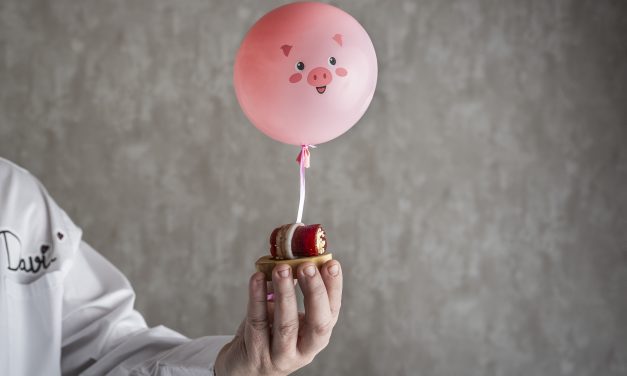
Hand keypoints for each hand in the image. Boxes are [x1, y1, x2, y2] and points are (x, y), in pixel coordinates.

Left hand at [214, 260, 342, 375]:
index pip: (332, 311)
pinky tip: (256, 278)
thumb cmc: (270, 333)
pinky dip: (257, 297)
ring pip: (286, 325)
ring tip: (282, 268)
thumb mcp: (289, 315)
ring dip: (285, 293)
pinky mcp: (256, 353)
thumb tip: (298, 253)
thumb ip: (296, 288)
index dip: (334, 287)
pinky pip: (257, 322)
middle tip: (307, 266)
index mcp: (317, 336)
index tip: (331, 263)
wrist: (244, 366)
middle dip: (314, 292)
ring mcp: (280, 355)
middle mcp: (304, 349)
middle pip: (317, 323)